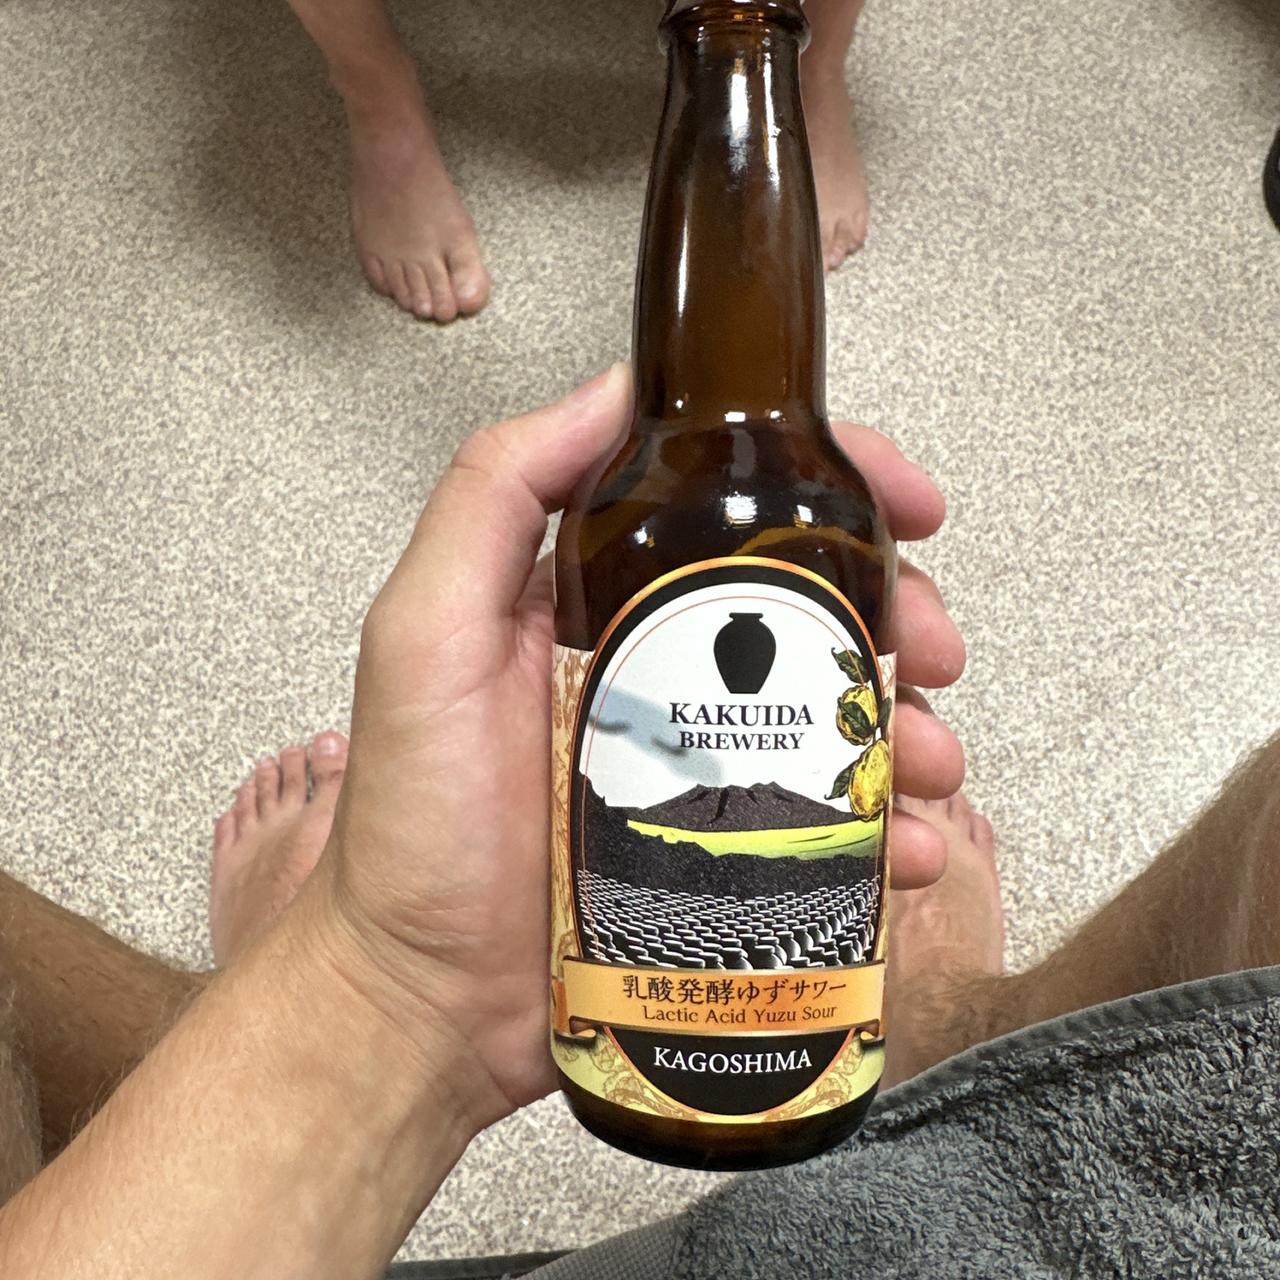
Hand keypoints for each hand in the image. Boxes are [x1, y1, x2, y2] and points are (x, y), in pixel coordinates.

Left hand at [300, 364, 964, 1136]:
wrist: (424, 1000)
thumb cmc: (414, 821)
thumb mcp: (423, 633)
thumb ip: (493, 497)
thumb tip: (612, 391)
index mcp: (607, 603)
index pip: (734, 511)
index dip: (835, 489)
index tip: (908, 501)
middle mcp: (664, 673)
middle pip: (811, 614)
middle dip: (896, 615)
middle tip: (935, 653)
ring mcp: (705, 769)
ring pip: (838, 718)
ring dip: (905, 726)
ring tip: (925, 764)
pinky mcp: (731, 859)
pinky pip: (834, 828)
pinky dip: (887, 830)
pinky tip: (901, 852)